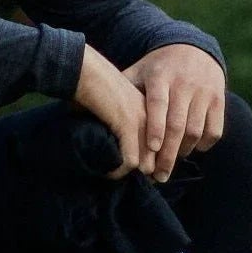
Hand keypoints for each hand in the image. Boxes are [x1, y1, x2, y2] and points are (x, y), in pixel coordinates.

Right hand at [73, 44, 146, 178]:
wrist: (87, 72)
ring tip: (116, 175)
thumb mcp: (119, 108)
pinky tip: (108, 171)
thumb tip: (125, 156)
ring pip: (147, 164)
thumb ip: (127, 128)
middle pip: (158, 159)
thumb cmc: (96, 89)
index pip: (164, 147)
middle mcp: (153, 118)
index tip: (140, 173)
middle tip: (129, 180)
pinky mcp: (128, 126)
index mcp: (154, 112)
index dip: (153, 163)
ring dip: (131, 174)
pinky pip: (130, 161)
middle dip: (146, 173)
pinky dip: (118, 171)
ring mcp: (143, 122)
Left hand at [122, 43, 225, 183]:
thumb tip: (91, 107)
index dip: (155, 127)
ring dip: (183, 151)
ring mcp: (204, 92)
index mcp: (160, 76)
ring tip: (169, 164)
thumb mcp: (140, 71)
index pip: (158, 104)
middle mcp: (184, 83)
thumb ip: (122, 90)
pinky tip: (191, 150)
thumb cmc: (158, 69)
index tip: (151, 148)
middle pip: (178, 124)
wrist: (194, 49)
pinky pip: (214, 130)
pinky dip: (204, 145)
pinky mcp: (219, 100)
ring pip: (196, 130)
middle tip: (158, 175)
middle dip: (168, 154)